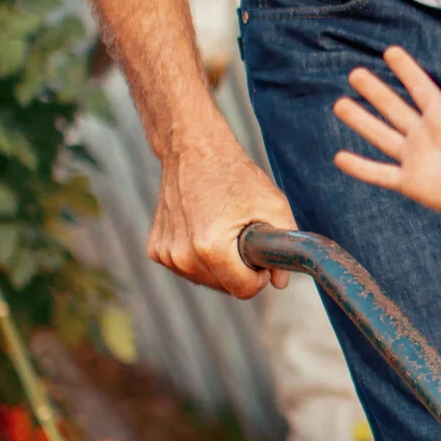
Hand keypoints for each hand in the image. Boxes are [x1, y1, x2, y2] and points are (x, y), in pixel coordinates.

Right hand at [148, 128, 294, 298]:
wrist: (194, 150)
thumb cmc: (235, 175)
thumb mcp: (273, 204)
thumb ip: (284, 246)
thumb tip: (281, 282)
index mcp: (210, 247)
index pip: (243, 290)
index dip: (259, 277)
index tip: (261, 256)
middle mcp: (182, 256)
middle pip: (224, 288)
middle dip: (239, 270)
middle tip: (243, 235)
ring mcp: (165, 254)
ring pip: (205, 281)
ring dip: (219, 265)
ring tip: (223, 229)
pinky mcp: (155, 250)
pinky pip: (188, 269)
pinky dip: (200, 257)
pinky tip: (203, 229)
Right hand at [333, 48, 440, 224]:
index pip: (420, 89)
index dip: (407, 70)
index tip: (391, 51)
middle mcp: (423, 134)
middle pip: (394, 108)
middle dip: (375, 91)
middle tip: (355, 73)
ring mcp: (414, 158)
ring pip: (382, 136)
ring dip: (361, 121)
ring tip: (340, 104)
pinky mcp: (409, 182)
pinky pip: (380, 173)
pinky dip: (361, 167)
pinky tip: (340, 157)